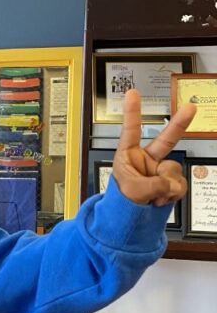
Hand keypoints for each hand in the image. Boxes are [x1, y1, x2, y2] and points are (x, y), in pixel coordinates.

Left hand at [112, 89, 195, 205]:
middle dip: (179, 124)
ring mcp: (161, 171)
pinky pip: (180, 184)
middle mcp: (147, 160)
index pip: (130, 131)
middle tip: (191, 107)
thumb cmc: (122, 201)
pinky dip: (172, 194)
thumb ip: (154, 185)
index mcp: (129, 156)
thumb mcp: (132, 192)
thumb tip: (172, 184)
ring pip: (175, 171)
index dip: (132, 112)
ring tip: (153, 196)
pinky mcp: (171, 182)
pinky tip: (161, 199)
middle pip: (166, 139)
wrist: (131, 220)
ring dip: (167, 186)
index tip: (132, 93)